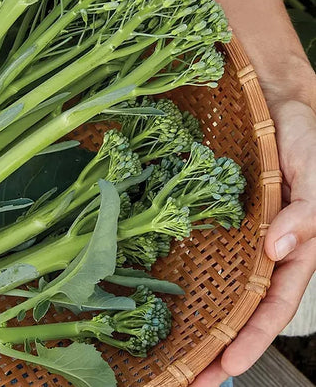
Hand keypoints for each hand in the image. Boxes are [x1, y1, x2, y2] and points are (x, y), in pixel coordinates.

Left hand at [193, 99, 315, 385]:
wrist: (279, 106)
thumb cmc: (307, 142)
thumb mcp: (315, 179)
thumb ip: (306, 214)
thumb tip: (279, 250)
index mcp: (295, 249)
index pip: (273, 305)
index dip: (252, 338)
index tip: (225, 368)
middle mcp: (264, 247)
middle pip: (242, 305)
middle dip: (220, 343)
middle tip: (190, 377)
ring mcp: (239, 231)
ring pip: (220, 281)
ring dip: (200, 314)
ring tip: (174, 347)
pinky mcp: (218, 211)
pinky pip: (203, 244)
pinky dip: (188, 267)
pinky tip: (165, 287)